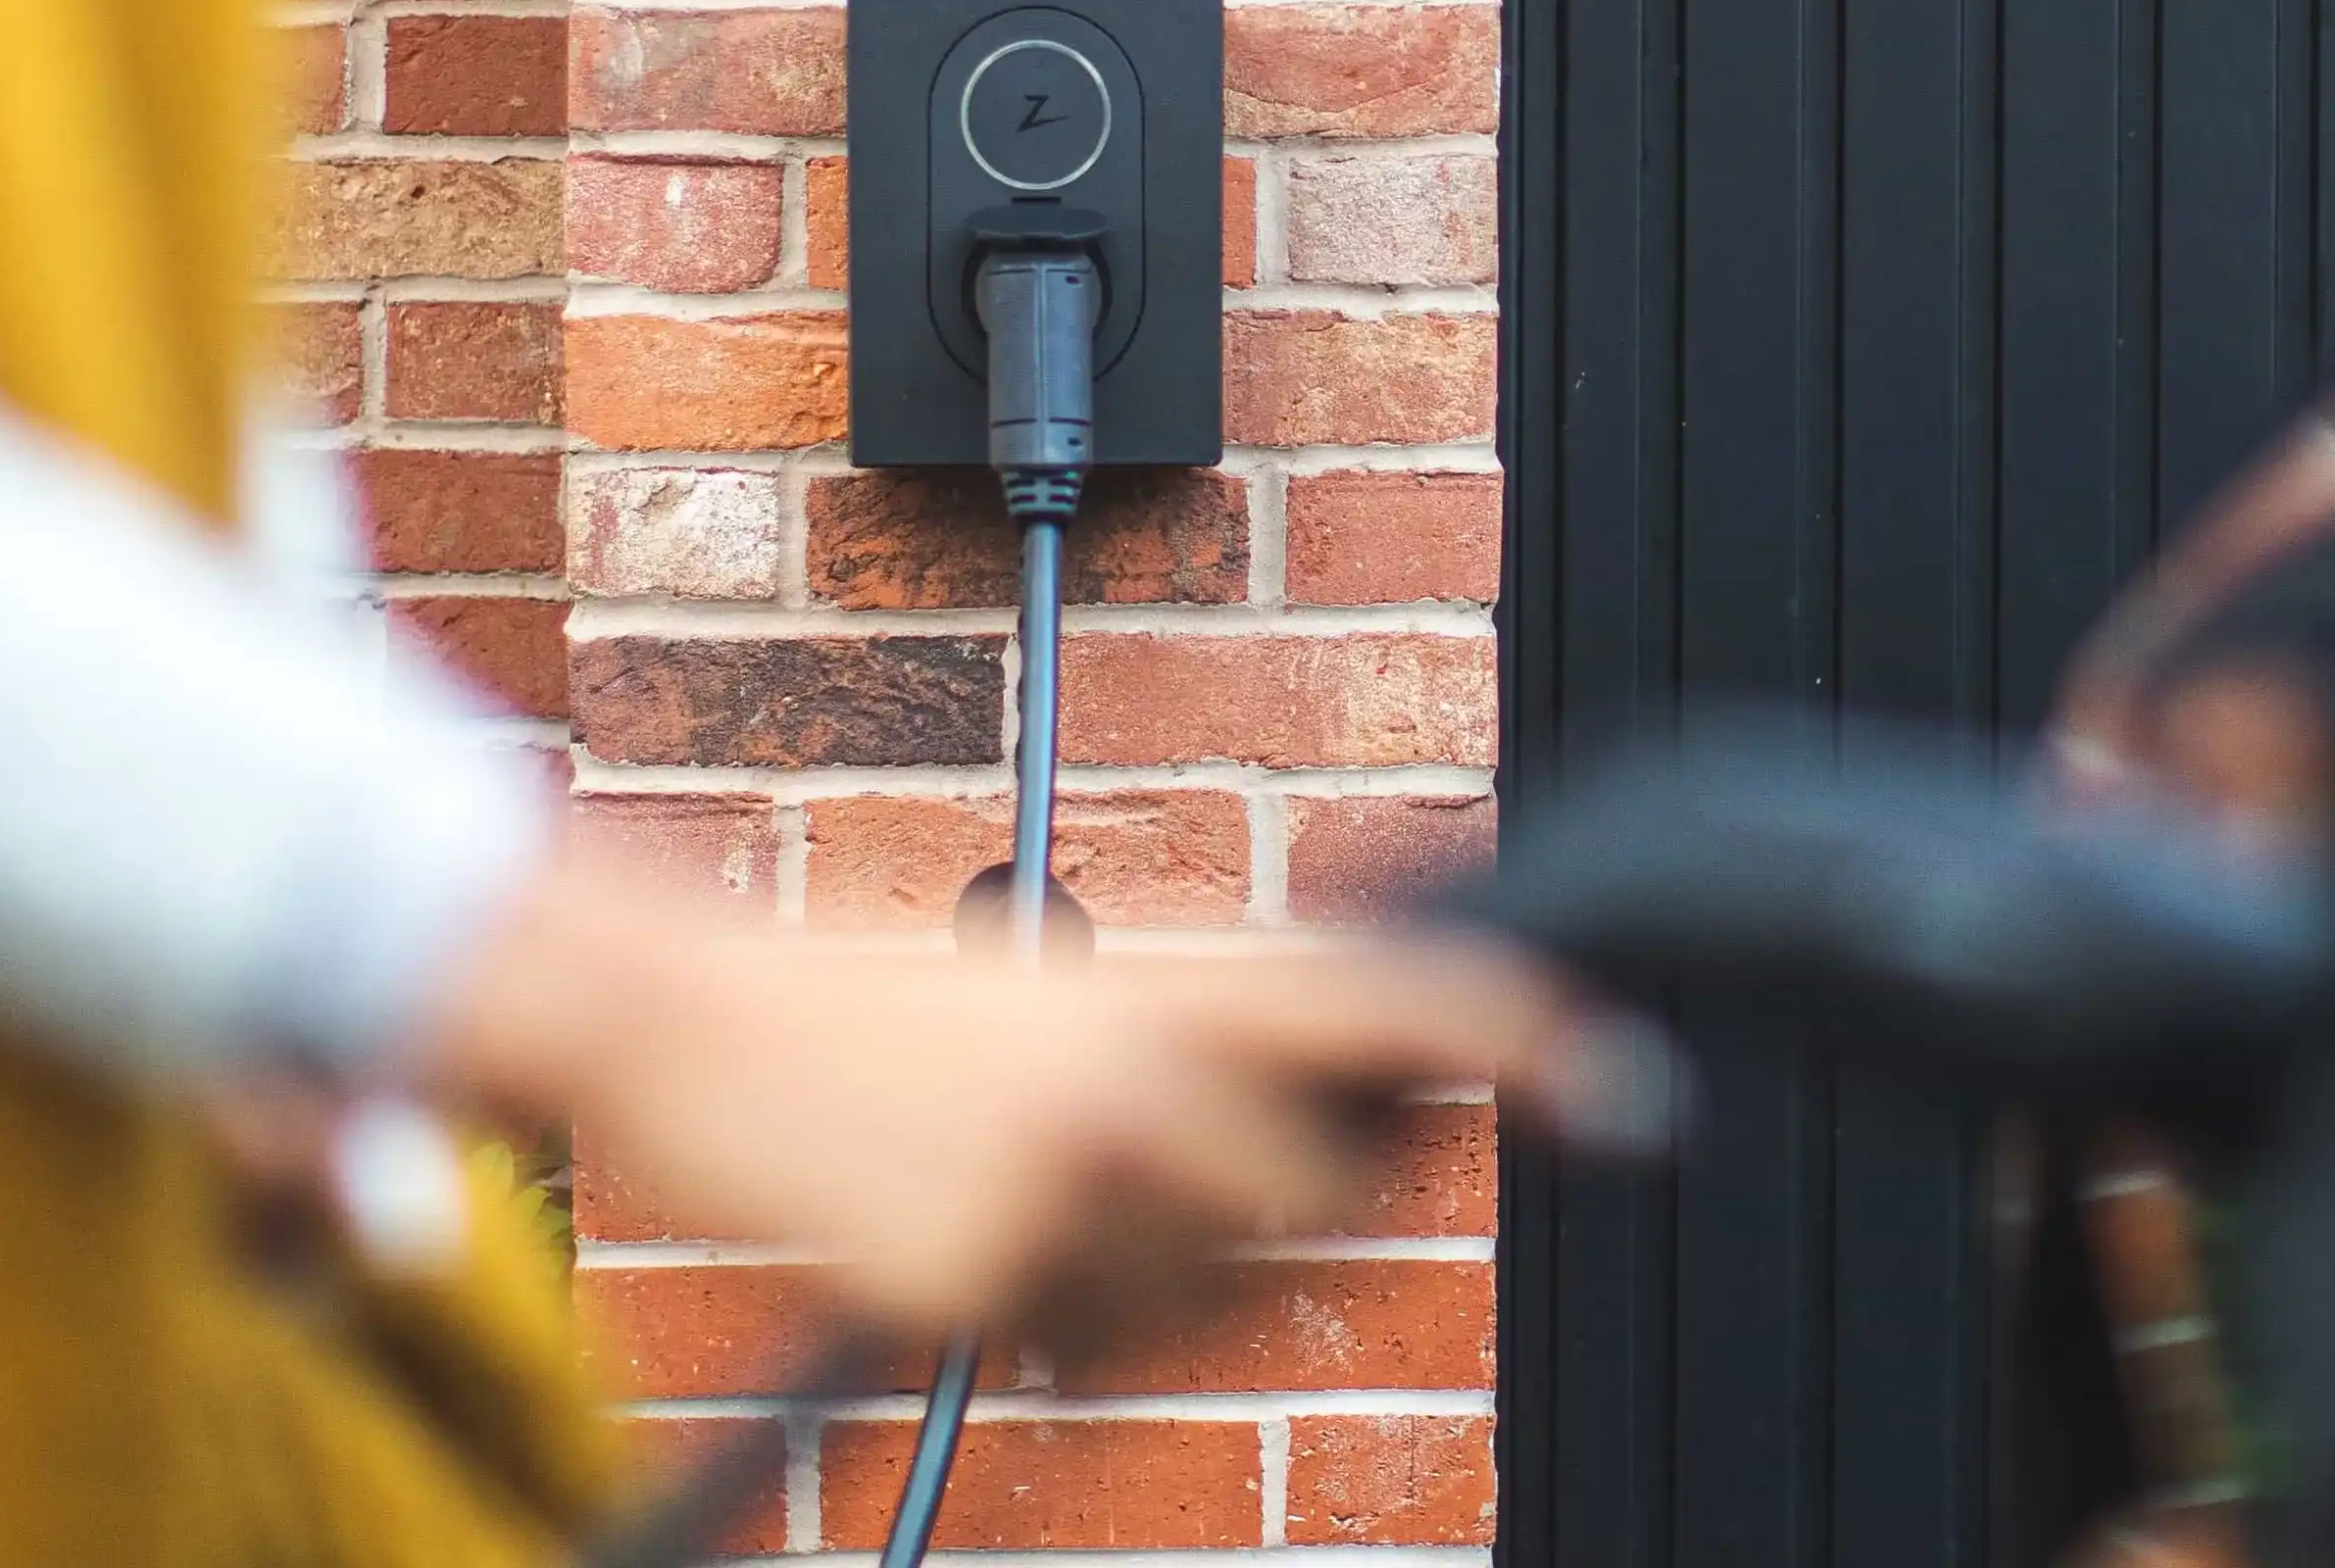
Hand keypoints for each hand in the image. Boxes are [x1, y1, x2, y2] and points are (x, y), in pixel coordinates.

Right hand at [399, 858, 1645, 1336]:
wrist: (704, 1029)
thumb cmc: (899, 1015)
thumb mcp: (1076, 1001)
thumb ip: (1219, 1053)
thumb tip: (1363, 1150)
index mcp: (1176, 982)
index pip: (1398, 997)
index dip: (1531, 1042)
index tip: (1631, 1091)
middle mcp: (1145, 1073)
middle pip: (1323, 1206)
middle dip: (1268, 1217)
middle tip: (1145, 1167)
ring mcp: (1068, 1179)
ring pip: (1204, 1301)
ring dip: (1143, 1281)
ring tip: (1027, 1187)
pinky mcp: (986, 1275)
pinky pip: (1086, 1353)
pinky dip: (1041, 1323)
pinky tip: (967, 1239)